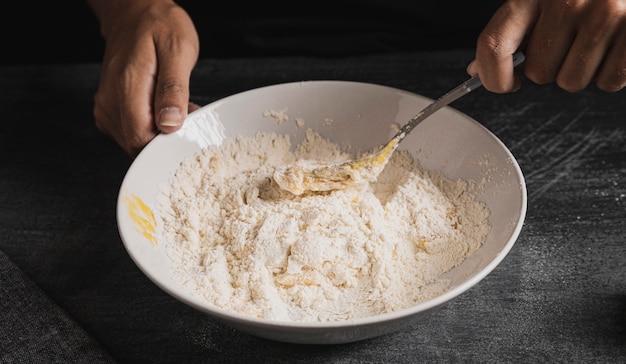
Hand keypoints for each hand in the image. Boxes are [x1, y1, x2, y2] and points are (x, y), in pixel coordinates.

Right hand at [87, 0, 199, 156]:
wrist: (135, 13)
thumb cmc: (159, 26)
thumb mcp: (178, 50)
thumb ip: (174, 89)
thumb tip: (170, 124)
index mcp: (126, 89)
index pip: (141, 140)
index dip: (167, 142)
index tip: (186, 127)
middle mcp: (110, 102)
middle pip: (137, 145)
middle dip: (166, 138)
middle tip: (185, 113)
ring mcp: (106, 108)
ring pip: (134, 142)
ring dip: (159, 133)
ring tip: (174, 107)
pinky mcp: (108, 110)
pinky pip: (130, 133)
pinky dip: (150, 128)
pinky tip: (162, 110)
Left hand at [468, 0, 625, 92]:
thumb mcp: (539, 2)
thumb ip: (510, 33)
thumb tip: (478, 70)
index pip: (493, 45)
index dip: (493, 76)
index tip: (506, 84)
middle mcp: (567, 0)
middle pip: (538, 73)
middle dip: (551, 67)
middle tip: (570, 42)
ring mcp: (604, 14)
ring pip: (571, 81)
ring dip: (581, 71)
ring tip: (594, 41)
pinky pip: (607, 81)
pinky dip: (609, 73)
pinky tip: (613, 46)